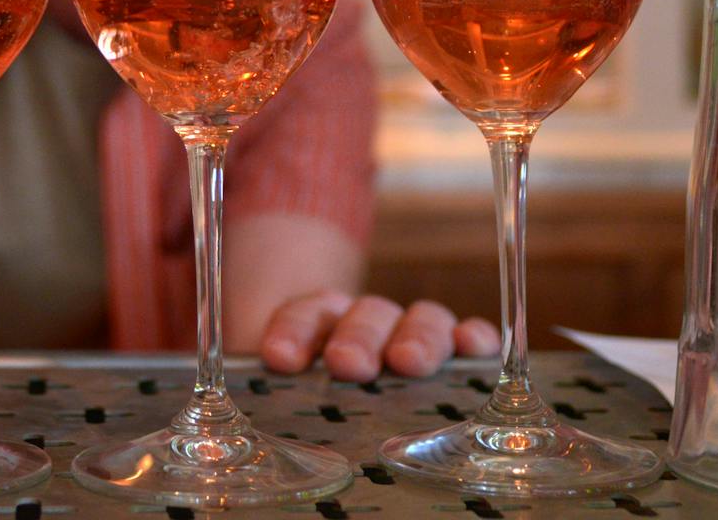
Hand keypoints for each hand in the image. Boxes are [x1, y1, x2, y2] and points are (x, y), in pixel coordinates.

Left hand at [261, 292, 498, 381]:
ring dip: (416, 337)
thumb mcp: (288, 384)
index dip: (293, 331)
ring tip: (408, 361)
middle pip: (367, 315)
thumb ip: (277, 388)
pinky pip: (468, 336)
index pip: (307, 313)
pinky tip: (470, 345)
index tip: (279, 357)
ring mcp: (414, 331)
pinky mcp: (454, 348)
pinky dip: (473, 337)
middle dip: (358, 337)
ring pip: (421, 319)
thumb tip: (245, 403)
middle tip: (347, 363)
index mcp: (321, 322)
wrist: (347, 370)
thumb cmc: (317, 388)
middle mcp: (370, 322)